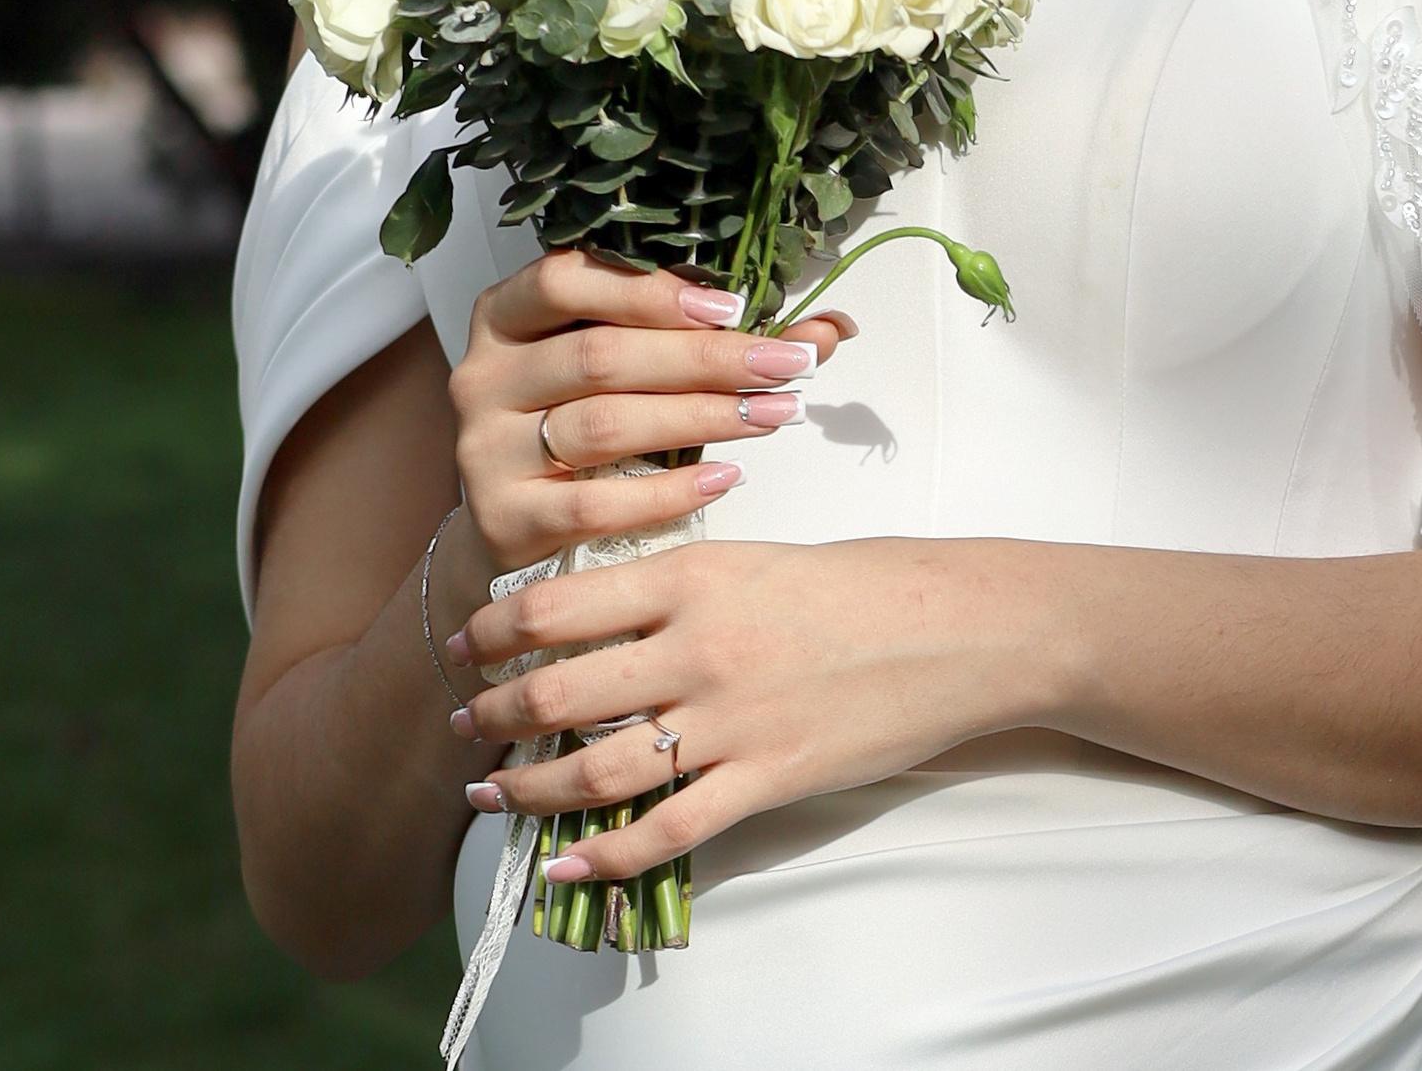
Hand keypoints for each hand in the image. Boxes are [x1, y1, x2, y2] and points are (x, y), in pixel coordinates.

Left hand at [446, 537, 1049, 881]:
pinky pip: (670, 830)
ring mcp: (733, 721)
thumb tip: (592, 613)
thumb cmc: (859, 583)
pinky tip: (566, 863)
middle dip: (494, 712)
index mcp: (693, 576)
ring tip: (490, 791)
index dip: (493, 629)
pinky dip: (606, 857)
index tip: (463, 643)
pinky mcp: (769, 780)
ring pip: (598, 770)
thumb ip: (675, 585)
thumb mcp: (753, 557)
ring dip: (529, 788)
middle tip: (462, 722)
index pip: (559, 605)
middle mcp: (699, 648)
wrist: (958, 626)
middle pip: (560, 691)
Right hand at [450, 248, 854, 576]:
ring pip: (604, 424)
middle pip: (601, 355)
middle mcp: (482, 376)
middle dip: (706, 359)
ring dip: (701, 418)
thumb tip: (832, 328)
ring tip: (771, 416)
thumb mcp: (634, 368)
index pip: (564, 279)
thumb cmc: (586, 429)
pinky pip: (594, 503)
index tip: (732, 306)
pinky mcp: (501, 519)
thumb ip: (717, 340)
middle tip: (786, 366)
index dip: (649, 290)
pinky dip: (669, 490)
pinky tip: (725, 478)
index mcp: (505, 316)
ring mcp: (484, 450)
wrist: (518, 535)